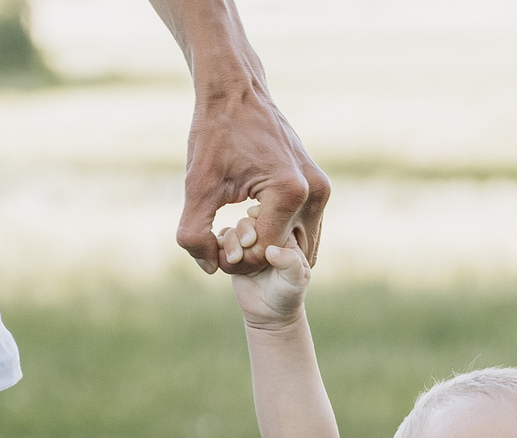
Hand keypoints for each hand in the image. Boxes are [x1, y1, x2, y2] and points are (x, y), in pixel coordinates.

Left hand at [178, 80, 329, 274]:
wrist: (236, 90)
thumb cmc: (215, 132)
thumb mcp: (197, 185)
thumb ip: (194, 235)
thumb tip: (211, 268)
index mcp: (291, 192)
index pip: (265, 253)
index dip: (235, 258)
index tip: (213, 241)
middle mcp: (316, 192)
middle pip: (284, 252)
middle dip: (252, 253)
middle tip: (224, 234)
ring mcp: (322, 190)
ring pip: (296, 244)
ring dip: (266, 245)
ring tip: (238, 225)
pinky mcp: (320, 187)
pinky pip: (301, 228)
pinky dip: (278, 234)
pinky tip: (251, 219)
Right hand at [226, 218, 311, 329]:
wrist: (270, 314)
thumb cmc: (288, 294)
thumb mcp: (296, 280)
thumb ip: (290, 263)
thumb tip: (272, 250)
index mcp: (282, 235)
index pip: (271, 216)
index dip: (262, 217)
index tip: (258, 227)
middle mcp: (262, 235)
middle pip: (248, 221)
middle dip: (244, 229)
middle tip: (247, 243)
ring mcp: (245, 245)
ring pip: (232, 231)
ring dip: (230, 241)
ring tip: (235, 258)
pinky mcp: (231, 255)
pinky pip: (219, 244)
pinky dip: (218, 248)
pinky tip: (224, 258)